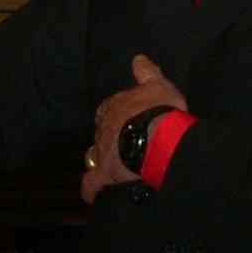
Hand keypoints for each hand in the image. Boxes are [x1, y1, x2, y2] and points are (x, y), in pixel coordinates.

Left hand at [81, 54, 188, 202]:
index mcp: (115, 106)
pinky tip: (93, 193)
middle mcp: (103, 128)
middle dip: (111, 137)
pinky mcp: (105, 173)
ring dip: (102, 159)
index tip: (127, 119)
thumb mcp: (158, 85)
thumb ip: (147, 73)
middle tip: (127, 144)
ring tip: (114, 165)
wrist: (160, 137)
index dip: (117, 114)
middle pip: (102, 132)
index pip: (109, 109)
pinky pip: (91, 183)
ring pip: (95, 155)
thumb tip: (138, 59)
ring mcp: (102, 151)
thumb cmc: (160, 109)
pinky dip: (91, 188)